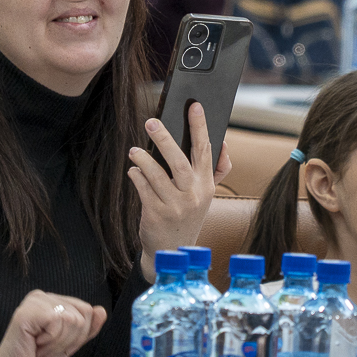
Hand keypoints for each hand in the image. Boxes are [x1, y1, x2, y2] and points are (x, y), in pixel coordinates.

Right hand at [0, 290, 105, 356]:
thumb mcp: (68, 345)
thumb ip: (86, 329)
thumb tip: (101, 310)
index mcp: (52, 301)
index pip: (87, 311)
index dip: (78, 335)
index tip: (56, 345)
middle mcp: (43, 296)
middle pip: (83, 315)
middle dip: (69, 340)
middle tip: (47, 348)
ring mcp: (35, 300)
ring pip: (73, 319)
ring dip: (58, 343)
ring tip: (40, 347)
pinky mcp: (28, 310)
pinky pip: (59, 322)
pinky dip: (51, 341)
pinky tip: (35, 344)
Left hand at [129, 102, 231, 279]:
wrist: (173, 250)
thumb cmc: (187, 216)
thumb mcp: (206, 196)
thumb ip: (216, 170)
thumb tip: (222, 143)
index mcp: (206, 185)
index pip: (205, 151)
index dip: (200, 127)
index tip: (195, 106)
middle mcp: (193, 195)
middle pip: (179, 162)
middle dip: (165, 140)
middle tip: (151, 122)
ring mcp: (174, 207)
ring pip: (156, 175)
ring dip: (143, 159)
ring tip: (134, 151)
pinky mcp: (156, 215)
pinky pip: (143, 189)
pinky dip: (137, 176)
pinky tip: (134, 170)